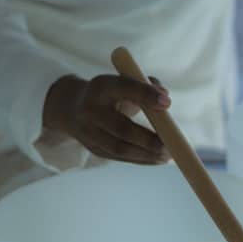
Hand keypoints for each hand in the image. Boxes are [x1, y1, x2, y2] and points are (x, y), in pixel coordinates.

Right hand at [42, 73, 170, 164]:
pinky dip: (142, 160)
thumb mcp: (122, 82)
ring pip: (120, 148)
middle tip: (171, 144)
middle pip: (121, 128)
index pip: (123, 88)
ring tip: (169, 155)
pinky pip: (120, 157)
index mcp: (100, 87)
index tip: (167, 103)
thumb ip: (145, 85)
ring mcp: (89, 133)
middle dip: (149, 139)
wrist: (71, 107)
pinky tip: (159, 159)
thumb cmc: (109, 93)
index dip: (145, 95)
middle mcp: (90, 110)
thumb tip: (165, 98)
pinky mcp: (93, 148)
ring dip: (147, 154)